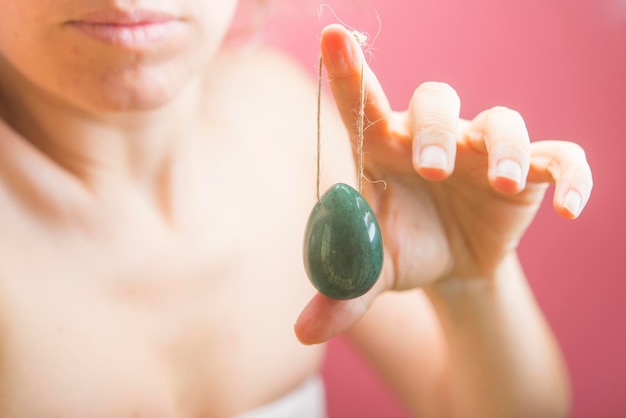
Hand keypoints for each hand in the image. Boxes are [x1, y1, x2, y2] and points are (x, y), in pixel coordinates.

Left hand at [294, 24, 592, 343]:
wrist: (449, 265)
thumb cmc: (402, 248)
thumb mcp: (371, 271)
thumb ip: (340, 293)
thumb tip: (304, 333)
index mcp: (384, 149)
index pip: (362, 102)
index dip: (347, 68)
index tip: (332, 35)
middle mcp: (434, 137)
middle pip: (436, 101)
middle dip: (436, 128)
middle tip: (433, 169)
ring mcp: (484, 150)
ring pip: (502, 121)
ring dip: (504, 148)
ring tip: (502, 182)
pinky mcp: (528, 172)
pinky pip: (559, 157)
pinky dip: (570, 175)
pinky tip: (568, 208)